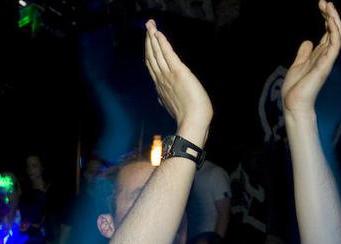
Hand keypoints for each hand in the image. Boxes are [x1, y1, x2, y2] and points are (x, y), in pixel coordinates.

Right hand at [144, 19, 212, 138]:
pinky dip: (162, 43)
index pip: (152, 66)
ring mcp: (168, 76)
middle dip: (149, 41)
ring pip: (157, 53)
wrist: (193, 122)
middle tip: (147, 27)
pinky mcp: (178, 72)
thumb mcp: (173, 106)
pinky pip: (167, 54)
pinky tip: (158, 33)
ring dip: (153, 38)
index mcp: (161, 87)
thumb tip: (160, 97)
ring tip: (150, 25)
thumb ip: (166, 98)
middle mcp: (161, 80)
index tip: (148, 42)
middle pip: (152, 57)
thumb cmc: (188, 117)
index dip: (149, 53)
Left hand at [281, 1, 340, 116]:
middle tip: (325, 2)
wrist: (294, 102)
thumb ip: (304, 53)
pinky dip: (334, 31)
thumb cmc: (296, 88)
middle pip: (334, 31)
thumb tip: (308, 41)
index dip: (326, 18)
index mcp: (320, 55)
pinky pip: (335, 44)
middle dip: (331, 15)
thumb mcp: (297, 64)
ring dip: (334, 19)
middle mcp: (326, 55)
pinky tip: (329, 20)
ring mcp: (327, 59)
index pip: (327, 32)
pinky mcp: (326, 63)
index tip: (321, 5)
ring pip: (337, 35)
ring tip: (328, 6)